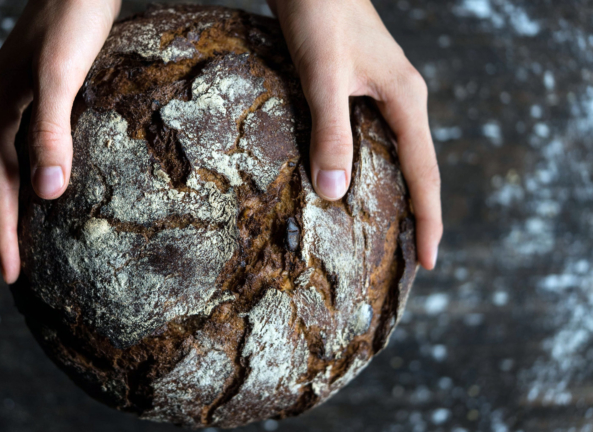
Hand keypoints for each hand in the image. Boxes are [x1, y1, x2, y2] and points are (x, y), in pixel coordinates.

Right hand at [0, 0, 120, 282]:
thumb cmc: (73, 19)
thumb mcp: (61, 74)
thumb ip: (50, 129)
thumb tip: (46, 193)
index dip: (2, 235)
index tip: (12, 276)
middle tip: (14, 272)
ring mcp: (8, 103)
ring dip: (7, 207)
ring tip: (22, 242)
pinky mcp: (29, 96)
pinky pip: (16, 150)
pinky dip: (23, 179)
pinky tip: (44, 187)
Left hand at [267, 0, 442, 268]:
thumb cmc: (320, 14)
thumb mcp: (323, 76)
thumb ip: (330, 131)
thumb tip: (334, 192)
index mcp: (405, 100)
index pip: (425, 174)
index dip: (429, 221)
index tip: (430, 263)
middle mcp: (401, 100)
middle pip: (417, 169)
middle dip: (416, 215)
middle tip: (409, 260)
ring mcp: (381, 94)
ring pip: (394, 155)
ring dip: (393, 193)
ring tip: (384, 233)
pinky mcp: (359, 88)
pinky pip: (371, 139)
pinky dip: (366, 168)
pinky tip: (349, 183)